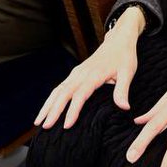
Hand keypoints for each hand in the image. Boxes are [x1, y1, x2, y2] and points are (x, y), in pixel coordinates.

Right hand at [35, 5, 144, 128]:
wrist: (118, 40)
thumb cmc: (124, 56)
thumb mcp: (128, 72)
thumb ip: (123, 90)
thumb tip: (124, 107)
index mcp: (94, 74)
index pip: (80, 94)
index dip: (73, 110)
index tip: (66, 125)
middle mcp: (81, 73)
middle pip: (63, 93)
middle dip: (53, 110)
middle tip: (45, 127)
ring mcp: (76, 73)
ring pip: (58, 90)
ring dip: (48, 105)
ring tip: (38, 122)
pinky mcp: (75, 74)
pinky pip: (60, 88)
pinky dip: (51, 99)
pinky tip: (46, 110)